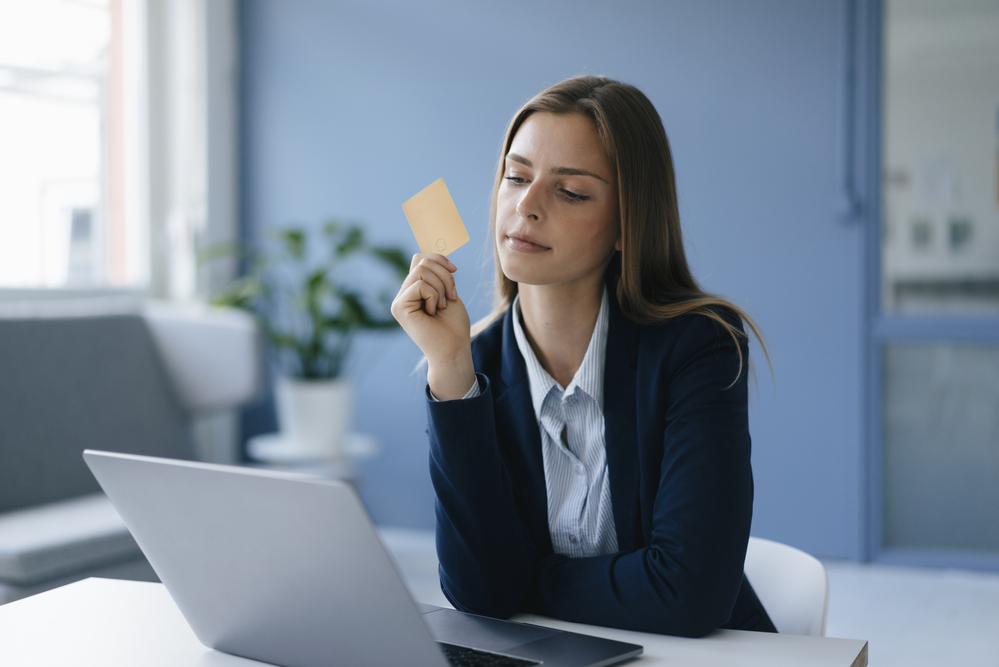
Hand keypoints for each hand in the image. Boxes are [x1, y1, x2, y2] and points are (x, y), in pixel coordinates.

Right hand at [391, 252, 471, 369]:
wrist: (454, 349)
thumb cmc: (453, 325)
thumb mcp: (447, 291)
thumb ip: (434, 274)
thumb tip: (424, 253)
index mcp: (414, 289)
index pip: (420, 258)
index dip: (438, 259)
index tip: (454, 270)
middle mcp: (403, 294)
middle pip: (422, 262)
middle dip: (444, 276)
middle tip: (450, 297)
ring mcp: (399, 301)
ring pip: (421, 270)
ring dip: (441, 286)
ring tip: (442, 306)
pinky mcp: (399, 307)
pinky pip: (420, 285)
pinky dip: (434, 296)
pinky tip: (433, 312)